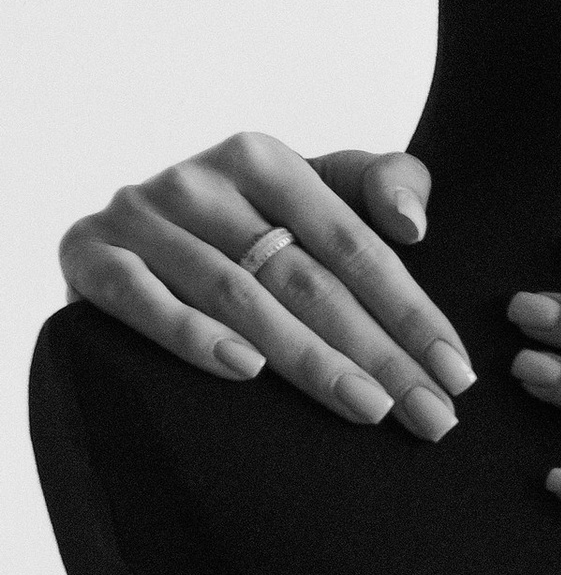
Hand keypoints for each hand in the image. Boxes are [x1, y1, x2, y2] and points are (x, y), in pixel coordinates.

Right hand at [57, 134, 474, 437]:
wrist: (121, 238)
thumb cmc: (243, 224)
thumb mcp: (313, 190)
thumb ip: (377, 183)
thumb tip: (412, 224)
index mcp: (264, 159)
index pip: (354, 245)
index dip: (411, 311)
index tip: (458, 373)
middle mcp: (200, 180)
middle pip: (307, 280)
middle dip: (379, 354)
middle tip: (431, 415)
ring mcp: (140, 217)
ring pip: (240, 298)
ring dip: (309, 358)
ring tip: (370, 409)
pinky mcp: (88, 255)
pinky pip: (143, 301)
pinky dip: (194, 335)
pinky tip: (248, 372)